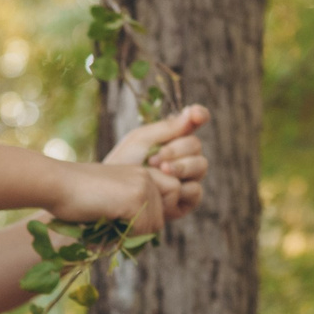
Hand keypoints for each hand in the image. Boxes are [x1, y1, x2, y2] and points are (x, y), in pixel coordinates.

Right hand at [46, 156, 174, 237]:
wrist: (56, 184)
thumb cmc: (74, 195)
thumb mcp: (110, 197)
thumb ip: (131, 207)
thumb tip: (150, 233)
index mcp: (140, 172)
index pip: (170, 195)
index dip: (154, 215)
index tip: (131, 224)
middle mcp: (145, 175)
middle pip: (161, 216)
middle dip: (141, 231)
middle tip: (115, 232)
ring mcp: (142, 186)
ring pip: (154, 225)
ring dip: (132, 236)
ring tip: (108, 231)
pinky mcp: (134, 198)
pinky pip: (142, 230)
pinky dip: (125, 238)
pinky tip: (105, 231)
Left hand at [102, 104, 208, 223]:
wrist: (113, 196)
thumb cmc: (123, 165)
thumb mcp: (140, 141)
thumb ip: (167, 127)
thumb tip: (192, 112)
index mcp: (173, 137)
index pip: (194, 122)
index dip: (199, 115)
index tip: (195, 115)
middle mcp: (184, 156)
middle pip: (196, 145)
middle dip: (177, 150)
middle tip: (154, 160)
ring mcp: (188, 178)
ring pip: (200, 166)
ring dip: (180, 167)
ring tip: (159, 171)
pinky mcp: (187, 201)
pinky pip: (196, 190)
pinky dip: (180, 189)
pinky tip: (163, 192)